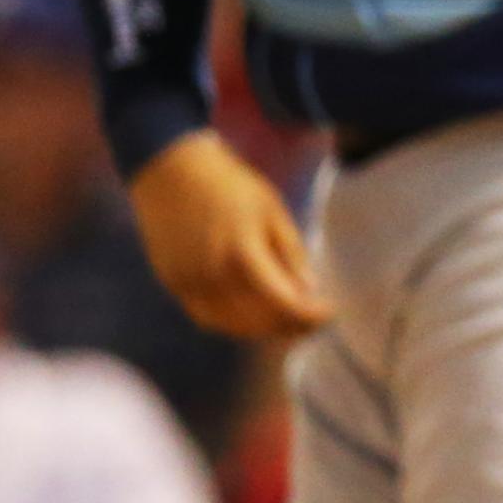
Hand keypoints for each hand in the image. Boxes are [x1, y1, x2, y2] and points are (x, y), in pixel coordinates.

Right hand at [127, 130, 329, 339]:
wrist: (172, 172)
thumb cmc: (230, 186)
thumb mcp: (272, 210)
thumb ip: (290, 253)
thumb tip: (309, 290)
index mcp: (242, 254)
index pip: (283, 302)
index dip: (309, 315)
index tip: (330, 313)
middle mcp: (212, 276)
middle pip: (258, 320)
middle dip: (291, 326)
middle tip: (313, 322)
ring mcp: (189, 284)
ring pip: (231, 325)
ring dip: (263, 330)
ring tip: (288, 323)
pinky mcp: (173, 284)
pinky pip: (207, 318)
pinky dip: (233, 324)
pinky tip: (253, 318)